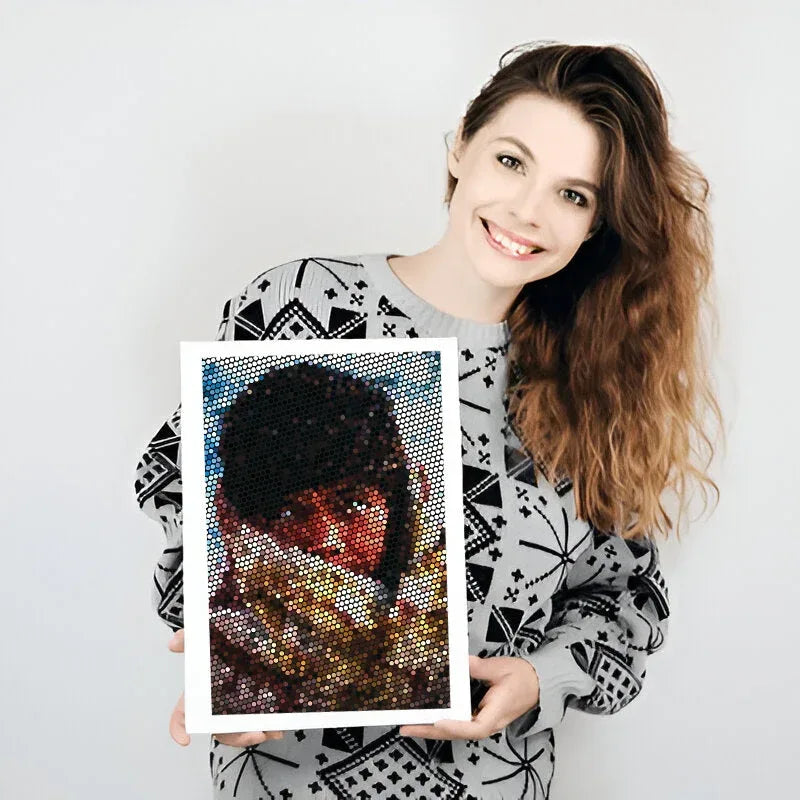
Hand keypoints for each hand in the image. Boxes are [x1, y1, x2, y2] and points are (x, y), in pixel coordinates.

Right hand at [167, 628, 284, 746]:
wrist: (252, 635)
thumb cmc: (222, 645)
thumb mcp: (206, 638)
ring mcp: (236, 707)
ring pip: (240, 730)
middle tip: (255, 733)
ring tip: (274, 731)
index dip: (178, 728)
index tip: (185, 739)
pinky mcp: (254, 705)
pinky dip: (269, 727)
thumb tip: (174, 642)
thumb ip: (190, 638)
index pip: (183, 714)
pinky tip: (280, 727)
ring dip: (256, 734)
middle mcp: (217, 705)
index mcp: (201, 694)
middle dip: (236, 736)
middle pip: (220, 730)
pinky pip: (258, 722)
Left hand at [397, 654, 539, 740]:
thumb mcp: (500, 667)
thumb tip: (460, 661)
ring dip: (433, 729)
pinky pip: (459, 723)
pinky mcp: (480, 717)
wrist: (537, 683)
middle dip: (431, 731)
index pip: (475, 727)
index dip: (455, 726)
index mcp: (497, 712)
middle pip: (458, 733)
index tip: (438, 721)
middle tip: (407, 727)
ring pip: (456, 731)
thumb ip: (478, 666)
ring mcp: (484, 721)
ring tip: (410, 724)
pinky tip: (428, 717)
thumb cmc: (522, 677)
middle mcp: (488, 722)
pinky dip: (442, 722)